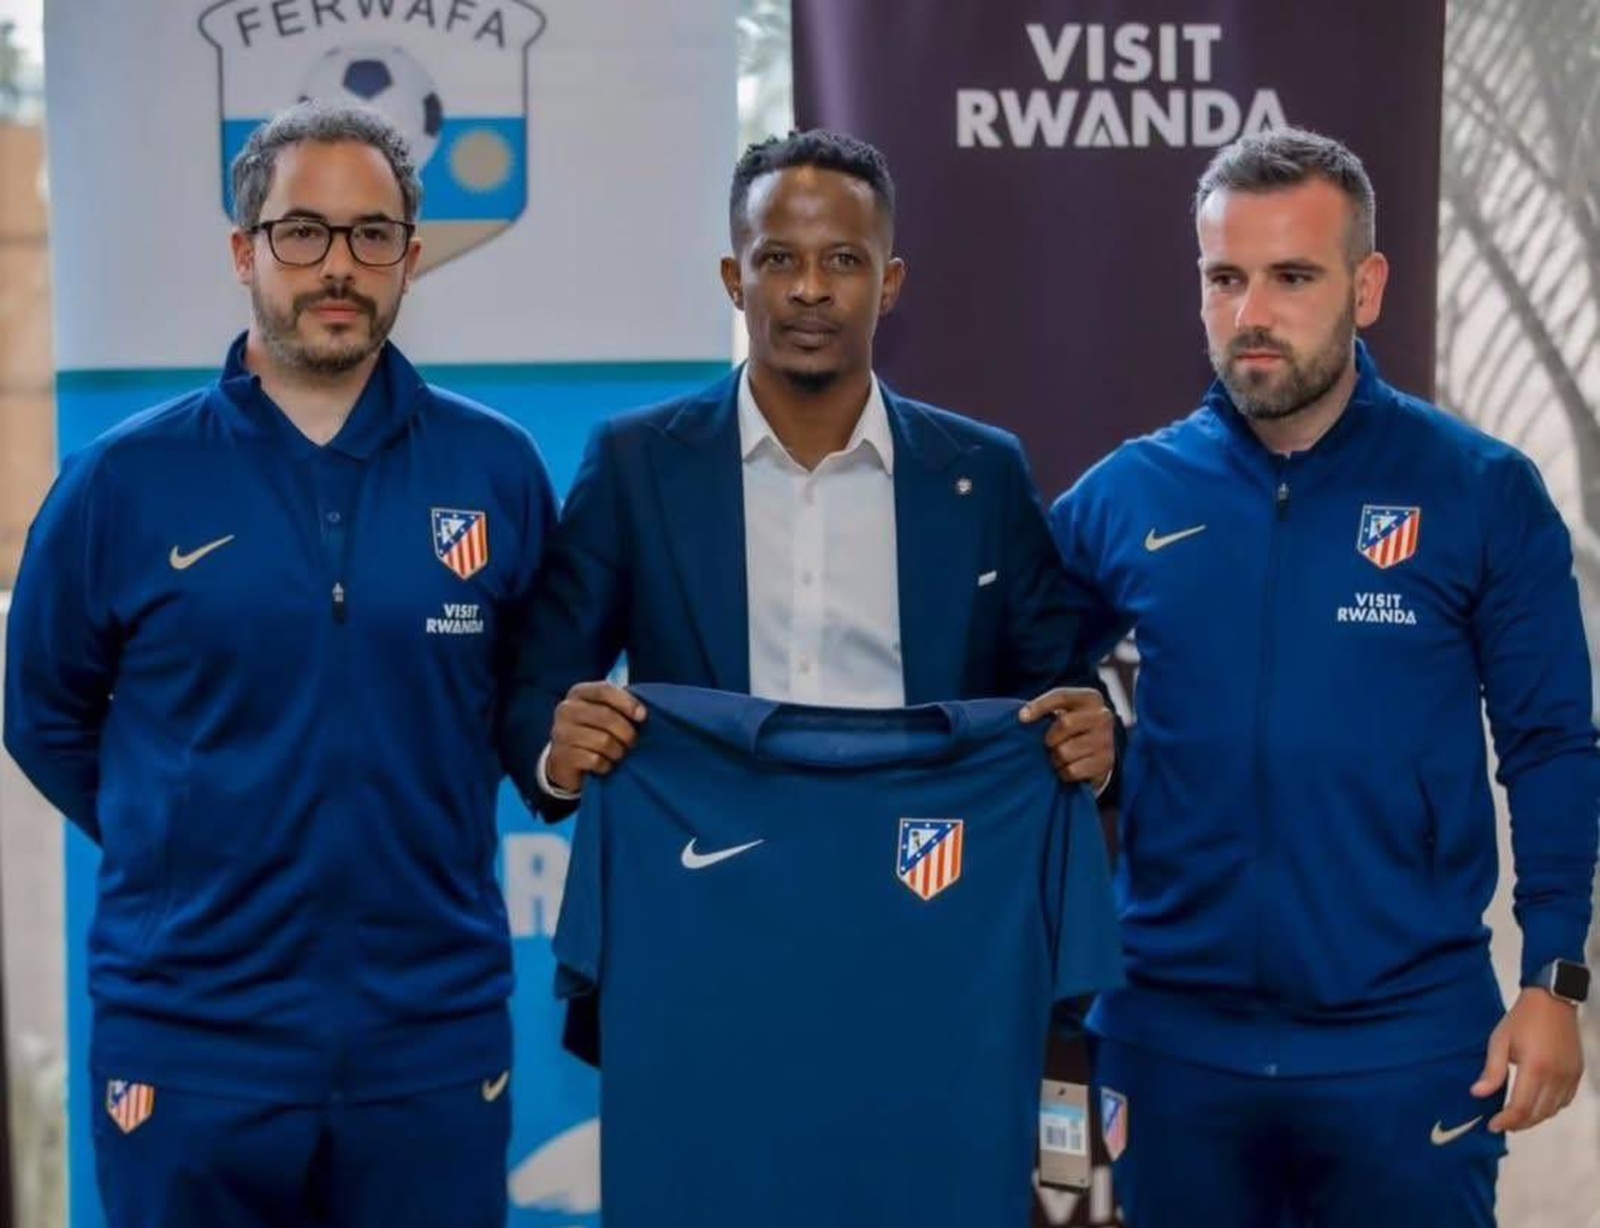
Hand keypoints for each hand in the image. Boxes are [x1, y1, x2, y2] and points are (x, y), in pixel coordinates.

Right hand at [547, 681, 645, 793]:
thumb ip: (621, 706)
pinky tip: (604, 765)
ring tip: (617, 754)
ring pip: (603, 741)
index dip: (627, 702)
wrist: (568, 762)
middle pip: (607, 716)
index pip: (604, 690)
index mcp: (578, 693)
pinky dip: (606, 766)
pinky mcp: (563, 757)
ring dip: (618, 752)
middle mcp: (566, 710)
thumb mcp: (606, 713)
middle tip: (632, 743)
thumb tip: (642, 714)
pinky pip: (595, 760)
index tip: (643, 716)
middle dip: (627, 733)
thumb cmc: (595, 732)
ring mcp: (561, 733)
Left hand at [1019, 687, 1113, 790]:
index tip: (1021, 718)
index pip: (1061, 696)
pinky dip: (1063, 772)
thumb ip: (1046, 709)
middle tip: (1049, 744)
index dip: (1039, 706)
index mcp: (1091, 698)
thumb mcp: (1063, 712)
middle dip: (1049, 738)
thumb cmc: (1071, 729)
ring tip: (1060, 756)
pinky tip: (1068, 767)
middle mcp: (1103, 716)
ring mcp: (1106, 740)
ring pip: (1064, 751)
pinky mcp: (1105, 763)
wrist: (1097, 755)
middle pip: (1064, 723)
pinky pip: (1071, 770)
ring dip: (1055, 758)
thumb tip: (1022, 716)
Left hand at [1471, 987, 1584, 1131]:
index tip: (1492, 1125)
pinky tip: (1536, 1103)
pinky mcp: (1577, 1074)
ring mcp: (1570, 1077)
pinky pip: (1564, 1101)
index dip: (1507, 1121)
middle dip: (1519, 1123)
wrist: (1552, 1002)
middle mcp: (1556, 1077)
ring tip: (1515, 1116)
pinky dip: (1549, 1107)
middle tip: (1502, 1123)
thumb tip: (1478, 1094)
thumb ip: (1492, 1070)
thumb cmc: (1521, 1020)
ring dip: (1534, 1117)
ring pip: (1553, 1110)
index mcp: (1536, 1068)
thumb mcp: (1499, 1041)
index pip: (1521, 1107)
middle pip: (1539, 1113)